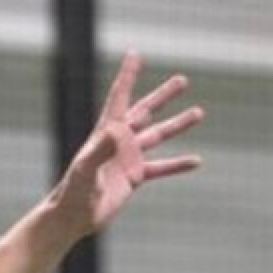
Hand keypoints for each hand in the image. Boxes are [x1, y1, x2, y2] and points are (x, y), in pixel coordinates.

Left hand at [49, 52, 204, 236]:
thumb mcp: (86, 170)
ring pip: (157, 136)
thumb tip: (118, 131)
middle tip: (183, 80)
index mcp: (106, 133)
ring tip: (199, 112)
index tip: (136, 55)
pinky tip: (197, 161)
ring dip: (177, 124)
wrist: (73, 217)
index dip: (128, 76)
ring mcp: (128, 158)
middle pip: (145, 112)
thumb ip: (101, 151)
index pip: (119, 98)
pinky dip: (177, 164)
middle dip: (163, 96)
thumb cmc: (73, 192)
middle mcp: (119, 141)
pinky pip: (161, 168)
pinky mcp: (134, 177)